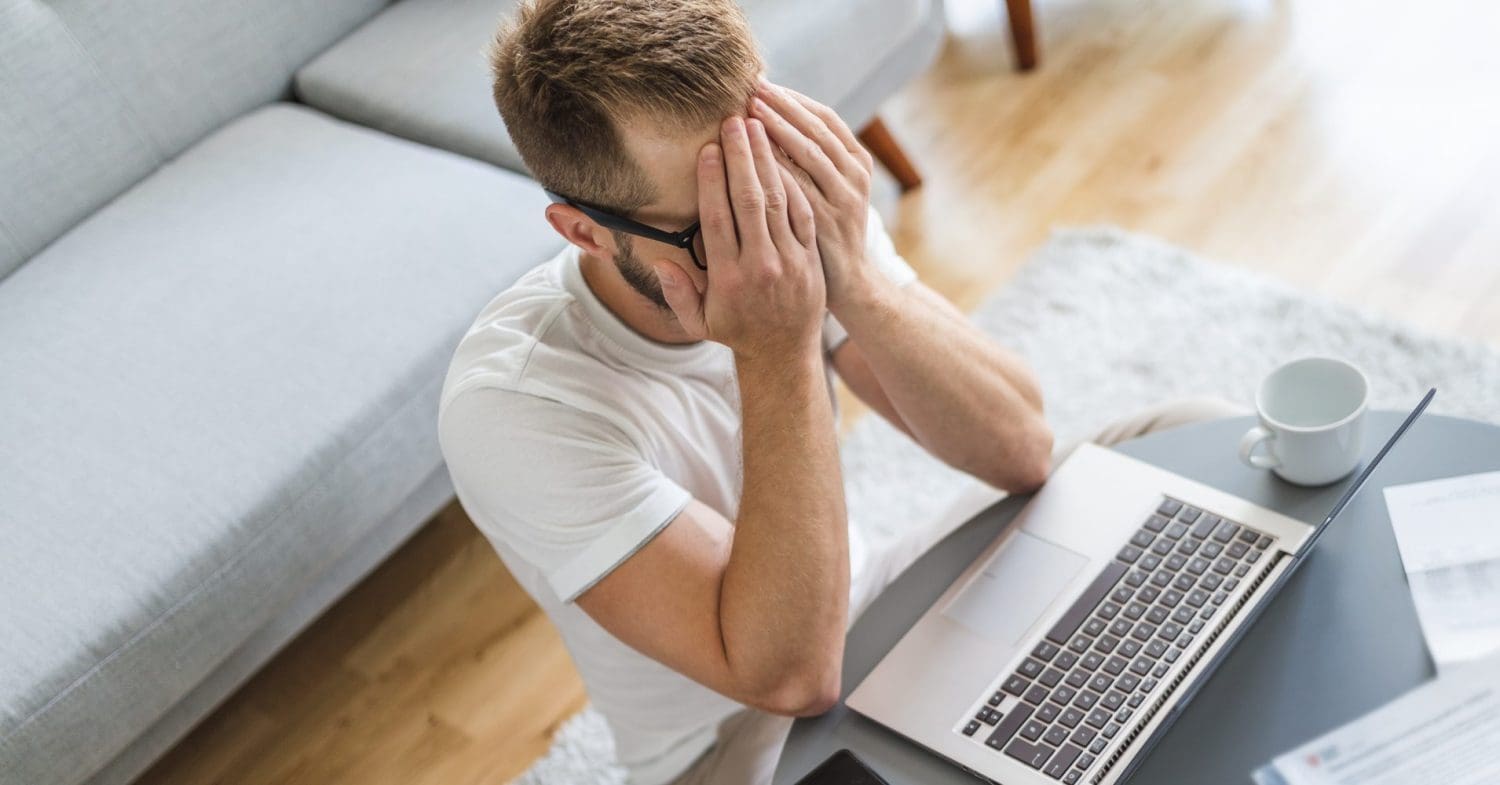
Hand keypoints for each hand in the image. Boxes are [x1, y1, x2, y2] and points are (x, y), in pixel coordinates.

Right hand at [652, 116, 824, 360]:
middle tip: (734, 121)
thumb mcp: (698, 323)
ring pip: (778, 200)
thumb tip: (661, 263)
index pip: (718, 219)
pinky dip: (793, 181)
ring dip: (768, 160)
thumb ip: (678, 294)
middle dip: (741, 157)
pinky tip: (783, 154)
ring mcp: (789, 259)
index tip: (707, 148)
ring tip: (759, 126)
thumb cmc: (735, 332)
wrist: (785, 353)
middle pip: (749, 201)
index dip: (712, 181)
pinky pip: (802, 211)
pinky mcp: (810, 255)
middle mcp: (760, 265)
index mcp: (728, 278)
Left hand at [748, 79, 873, 310]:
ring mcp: (843, 201)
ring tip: (750, 110)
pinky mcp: (825, 224)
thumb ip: (817, 159)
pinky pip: (797, 189)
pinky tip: (753, 153)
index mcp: (858, 163)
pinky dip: (777, 167)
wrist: (846, 288)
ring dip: (778, 128)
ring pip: (809, 153)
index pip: (826, 118)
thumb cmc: (828, 236)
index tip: (766, 83)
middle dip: (784, 106)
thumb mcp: (835, 192)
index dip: (795, 99)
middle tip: (753, 87)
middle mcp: (855, 178)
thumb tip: (783, 118)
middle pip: (816, 130)